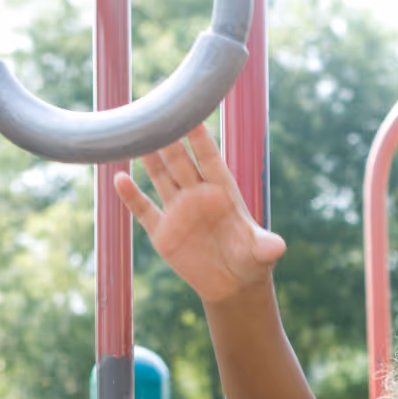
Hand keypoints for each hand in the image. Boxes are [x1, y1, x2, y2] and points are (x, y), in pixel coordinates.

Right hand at [113, 125, 286, 303]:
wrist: (233, 285)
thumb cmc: (252, 261)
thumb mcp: (261, 254)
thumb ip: (266, 246)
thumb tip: (278, 247)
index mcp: (223, 194)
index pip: (210, 160)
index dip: (200, 139)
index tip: (191, 115)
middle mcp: (199, 196)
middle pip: (181, 162)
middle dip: (170, 139)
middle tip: (156, 113)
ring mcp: (179, 212)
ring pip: (161, 178)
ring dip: (149, 159)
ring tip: (135, 135)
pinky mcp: (164, 233)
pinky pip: (144, 210)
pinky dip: (131, 196)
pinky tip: (119, 178)